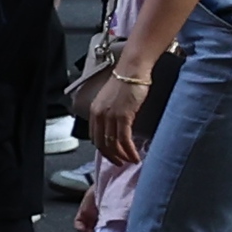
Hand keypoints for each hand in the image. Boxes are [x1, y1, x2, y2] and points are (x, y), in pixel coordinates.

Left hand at [82, 52, 156, 167]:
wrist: (133, 69)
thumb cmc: (127, 80)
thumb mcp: (113, 99)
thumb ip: (111, 112)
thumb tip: (118, 127)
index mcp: (95, 111)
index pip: (95, 137)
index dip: (104, 149)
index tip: (112, 155)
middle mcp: (99, 115)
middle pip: (102, 144)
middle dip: (112, 156)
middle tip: (121, 163)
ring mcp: (110, 116)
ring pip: (113, 145)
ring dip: (123, 156)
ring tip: (131, 160)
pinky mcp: (123, 116)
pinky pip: (124, 140)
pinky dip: (130, 151)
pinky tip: (136, 156)